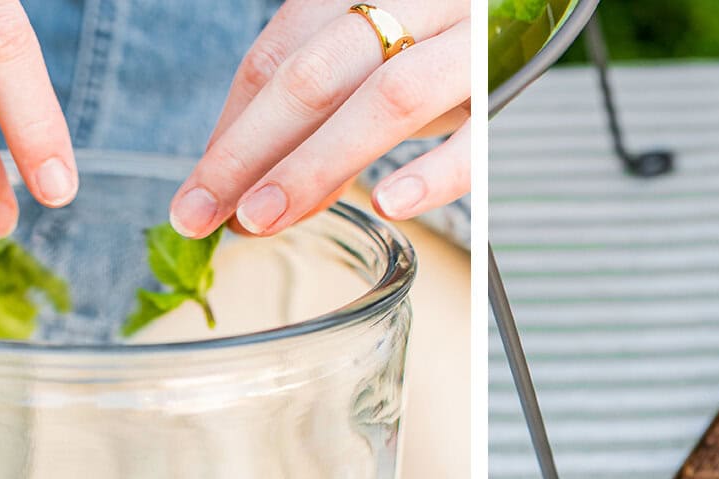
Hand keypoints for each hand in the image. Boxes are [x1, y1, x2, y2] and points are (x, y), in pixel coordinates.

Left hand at [170, 0, 468, 238]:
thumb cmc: (452, 31)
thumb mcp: (385, 56)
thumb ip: (331, 117)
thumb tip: (270, 195)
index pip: (279, 52)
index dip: (233, 126)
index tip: (200, 191)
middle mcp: (412, 0)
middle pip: (315, 73)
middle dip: (250, 150)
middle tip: (208, 214)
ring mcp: (468, 34)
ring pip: (384, 98)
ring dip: (316, 165)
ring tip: (269, 217)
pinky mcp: (518, 75)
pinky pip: (477, 131)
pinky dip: (433, 172)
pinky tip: (389, 204)